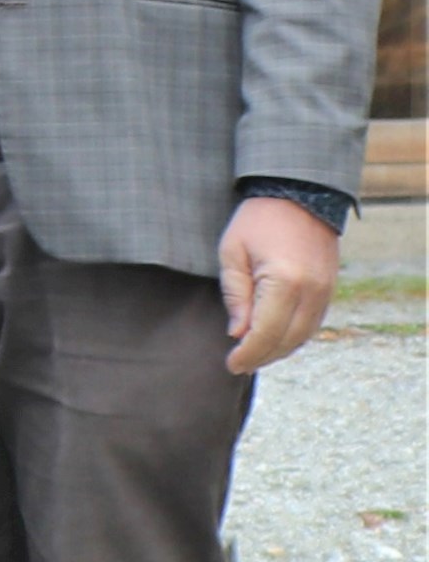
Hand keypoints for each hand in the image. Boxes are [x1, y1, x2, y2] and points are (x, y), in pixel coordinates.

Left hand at [218, 194, 341, 374]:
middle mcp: (311, 291)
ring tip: (254, 356)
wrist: (301, 195)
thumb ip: (236, 295)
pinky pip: (314, 324)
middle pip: (287, 340)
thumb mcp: (232, 253)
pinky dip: (294, 337)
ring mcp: (326, 291)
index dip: (248, 354)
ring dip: (279, 351)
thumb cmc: (258, 221)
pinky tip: (274, 340)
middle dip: (262, 357)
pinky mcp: (330, 289)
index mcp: (284, 281)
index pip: (266, 333)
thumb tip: (238, 334)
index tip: (230, 364)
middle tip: (238, 365)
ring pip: (304, 336)